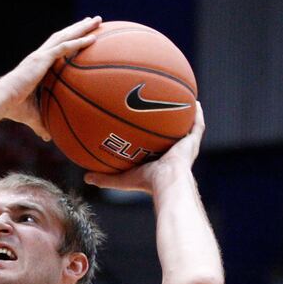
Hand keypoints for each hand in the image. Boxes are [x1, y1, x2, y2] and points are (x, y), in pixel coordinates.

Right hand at [4, 17, 101, 138]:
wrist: (2, 101)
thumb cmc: (13, 109)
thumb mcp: (32, 116)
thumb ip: (42, 124)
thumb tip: (49, 138)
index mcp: (37, 65)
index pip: (55, 48)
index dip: (68, 40)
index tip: (81, 35)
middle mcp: (39, 56)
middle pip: (62, 36)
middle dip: (78, 27)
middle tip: (94, 20)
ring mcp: (40, 56)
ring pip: (65, 36)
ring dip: (82, 28)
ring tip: (96, 20)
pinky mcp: (41, 59)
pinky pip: (64, 48)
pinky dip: (78, 42)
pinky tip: (92, 38)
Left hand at [84, 101, 205, 192]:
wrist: (166, 182)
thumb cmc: (146, 183)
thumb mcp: (121, 179)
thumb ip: (104, 178)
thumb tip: (85, 178)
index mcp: (159, 162)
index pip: (155, 147)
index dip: (151, 138)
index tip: (144, 126)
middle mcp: (173, 153)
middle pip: (170, 135)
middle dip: (166, 123)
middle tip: (160, 108)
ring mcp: (185, 148)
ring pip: (185, 128)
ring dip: (183, 115)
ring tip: (181, 100)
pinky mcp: (192, 143)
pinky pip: (197, 125)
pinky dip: (197, 114)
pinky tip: (195, 102)